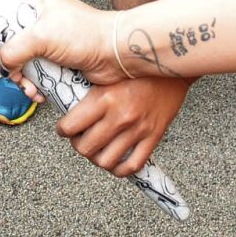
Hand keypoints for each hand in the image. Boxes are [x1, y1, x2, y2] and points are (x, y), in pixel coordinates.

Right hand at [0, 0, 116, 91]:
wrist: (117, 54)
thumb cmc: (87, 34)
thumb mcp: (42, 36)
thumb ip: (14, 49)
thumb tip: (3, 64)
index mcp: (38, 3)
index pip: (5, 13)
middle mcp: (43, 21)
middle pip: (13, 43)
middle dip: (12, 64)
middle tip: (15, 74)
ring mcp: (52, 42)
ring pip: (25, 62)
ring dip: (24, 79)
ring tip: (30, 88)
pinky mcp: (59, 61)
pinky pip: (39, 75)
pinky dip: (37, 86)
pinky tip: (40, 93)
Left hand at [56, 76, 191, 176]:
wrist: (172, 67)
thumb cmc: (138, 68)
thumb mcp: (108, 74)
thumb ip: (88, 89)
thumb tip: (65, 100)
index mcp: (104, 98)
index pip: (70, 126)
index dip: (62, 130)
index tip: (64, 128)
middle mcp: (120, 116)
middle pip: (86, 148)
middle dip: (78, 145)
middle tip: (80, 138)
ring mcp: (138, 129)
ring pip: (106, 161)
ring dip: (97, 158)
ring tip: (97, 148)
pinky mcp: (153, 137)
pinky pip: (132, 165)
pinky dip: (120, 169)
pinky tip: (116, 161)